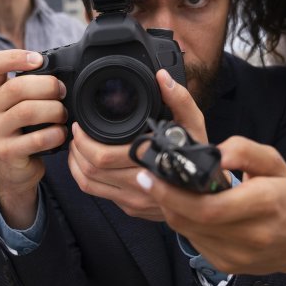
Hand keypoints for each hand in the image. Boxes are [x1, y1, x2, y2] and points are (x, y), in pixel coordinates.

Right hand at [0, 49, 67, 229]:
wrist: (13, 171)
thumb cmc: (23, 133)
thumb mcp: (19, 107)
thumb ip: (31, 89)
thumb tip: (62, 74)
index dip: (14, 56)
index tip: (38, 60)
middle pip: (17, 87)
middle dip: (48, 86)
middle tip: (62, 93)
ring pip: (27, 111)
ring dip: (54, 111)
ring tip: (63, 116)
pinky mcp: (6, 153)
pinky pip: (36, 138)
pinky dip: (55, 134)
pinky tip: (61, 135)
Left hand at [68, 70, 204, 219]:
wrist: (209, 194)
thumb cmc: (200, 157)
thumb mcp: (195, 126)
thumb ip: (179, 100)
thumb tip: (162, 77)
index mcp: (152, 163)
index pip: (103, 157)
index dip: (85, 141)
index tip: (81, 126)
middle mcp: (142, 186)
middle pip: (91, 171)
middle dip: (77, 149)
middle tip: (76, 132)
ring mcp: (135, 201)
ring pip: (90, 184)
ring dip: (76, 164)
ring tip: (77, 145)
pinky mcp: (130, 208)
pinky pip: (98, 194)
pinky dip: (84, 177)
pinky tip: (85, 163)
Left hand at [136, 136, 285, 285]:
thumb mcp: (274, 164)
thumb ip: (244, 150)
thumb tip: (215, 151)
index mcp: (264, 204)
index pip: (207, 206)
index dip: (171, 193)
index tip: (150, 175)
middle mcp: (249, 235)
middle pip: (189, 220)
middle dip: (163, 198)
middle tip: (149, 178)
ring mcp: (235, 256)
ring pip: (186, 231)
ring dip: (172, 209)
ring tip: (167, 189)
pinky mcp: (225, 266)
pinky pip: (194, 241)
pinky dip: (186, 223)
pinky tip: (189, 209)